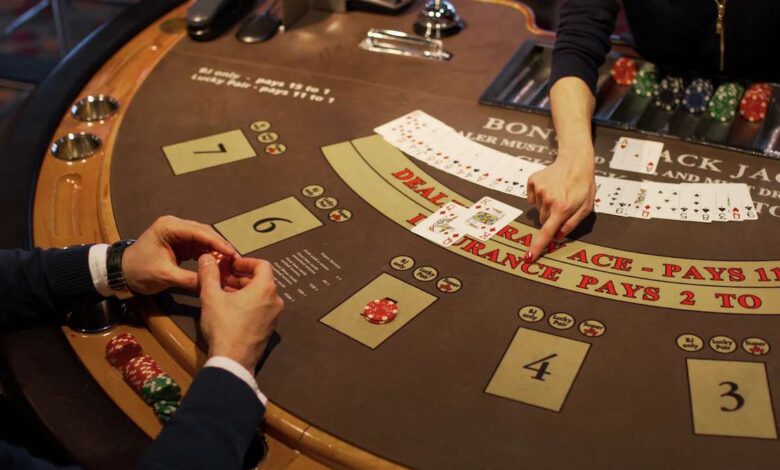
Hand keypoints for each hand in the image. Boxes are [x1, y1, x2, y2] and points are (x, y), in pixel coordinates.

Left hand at [122, 215, 236, 294]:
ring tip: (229, 263)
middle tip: (235, 259)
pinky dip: (208, 255)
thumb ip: (189, 279)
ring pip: (203, 240)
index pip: (199, 232)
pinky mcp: (180, 244)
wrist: (121, 274)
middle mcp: (175, 226)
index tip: (232, 253)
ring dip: (215, 251)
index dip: (217, 242)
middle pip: (204, 233)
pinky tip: (218, 264)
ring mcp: (178, 234)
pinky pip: (199, 247)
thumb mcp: (164, 276)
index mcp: (169, 227)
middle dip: (219, 246)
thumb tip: (211, 285)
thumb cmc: (139, 271)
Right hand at [198, 254, 283, 371]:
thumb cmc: (224, 325)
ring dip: (244, 291)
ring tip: (224, 294)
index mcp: (266, 288)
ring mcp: (275, 316)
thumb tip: (207, 257)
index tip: (231, 265)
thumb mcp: (211, 296)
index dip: (245, 261)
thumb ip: (209, 273)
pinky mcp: (270, 329)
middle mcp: (275, 300)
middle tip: (223, 280)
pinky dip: (249, 304)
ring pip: (261, 295)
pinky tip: (231, 310)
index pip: (262, 264)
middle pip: (261, 280)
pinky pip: (261, 309)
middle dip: (241, 277)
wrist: (233, 361)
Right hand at [526, 152, 594, 262]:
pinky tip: (549, 188)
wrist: (575, 161)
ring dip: (547, 207)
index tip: (528, 258)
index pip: (547, 232)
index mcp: (562, 208)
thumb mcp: (586, 207)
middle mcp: (548, 199)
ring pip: (539, 210)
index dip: (537, 246)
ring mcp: (539, 189)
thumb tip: (557, 236)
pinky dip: (538, 196)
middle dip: (551, 219)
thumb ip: (572, 223)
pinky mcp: (532, 182)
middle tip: (563, 206)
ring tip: (558, 194)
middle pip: (544, 221)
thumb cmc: (583, 186)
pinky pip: (531, 198)